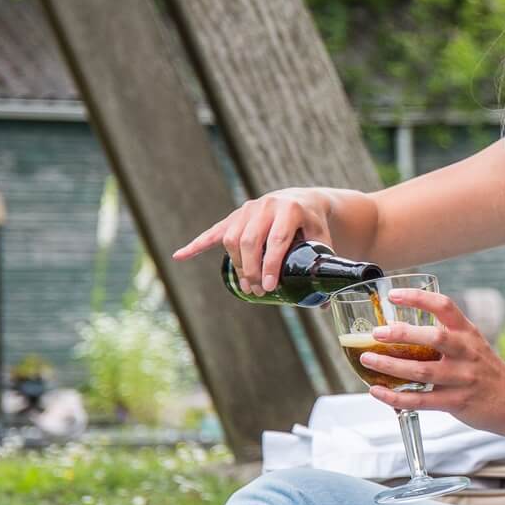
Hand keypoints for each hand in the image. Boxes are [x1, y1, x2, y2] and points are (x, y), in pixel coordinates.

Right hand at [172, 188, 340, 293]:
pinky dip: (196, 244)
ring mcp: (248, 209)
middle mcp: (266, 205)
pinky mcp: (236, 216)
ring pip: (232, 238)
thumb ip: (322, 267)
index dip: (271, 264)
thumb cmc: (313, 225)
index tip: (270, 286)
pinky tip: (180, 256)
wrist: (303, 200)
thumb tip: (324, 305)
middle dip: (252, 269)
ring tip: (248, 285)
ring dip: (237, 264)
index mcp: (290, 210)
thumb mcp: (322, 240)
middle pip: (249, 241)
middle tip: (258, 290)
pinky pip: (213, 231)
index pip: (276, 240)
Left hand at [359, 288, 504, 440]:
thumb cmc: (488, 372)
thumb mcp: (473, 345)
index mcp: (469, 333)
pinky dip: (395, 397)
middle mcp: (466, 353)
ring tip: (368, 360)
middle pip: (433, 338)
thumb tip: (400, 328)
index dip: (418, 298)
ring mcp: (462, 379)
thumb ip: (444, 336)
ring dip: (390, 366)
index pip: (444, 307)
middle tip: (377, 333)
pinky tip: (378, 392)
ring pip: (422, 371)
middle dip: (402, 334)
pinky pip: (420, 401)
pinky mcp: (456, 403)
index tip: (394, 296)